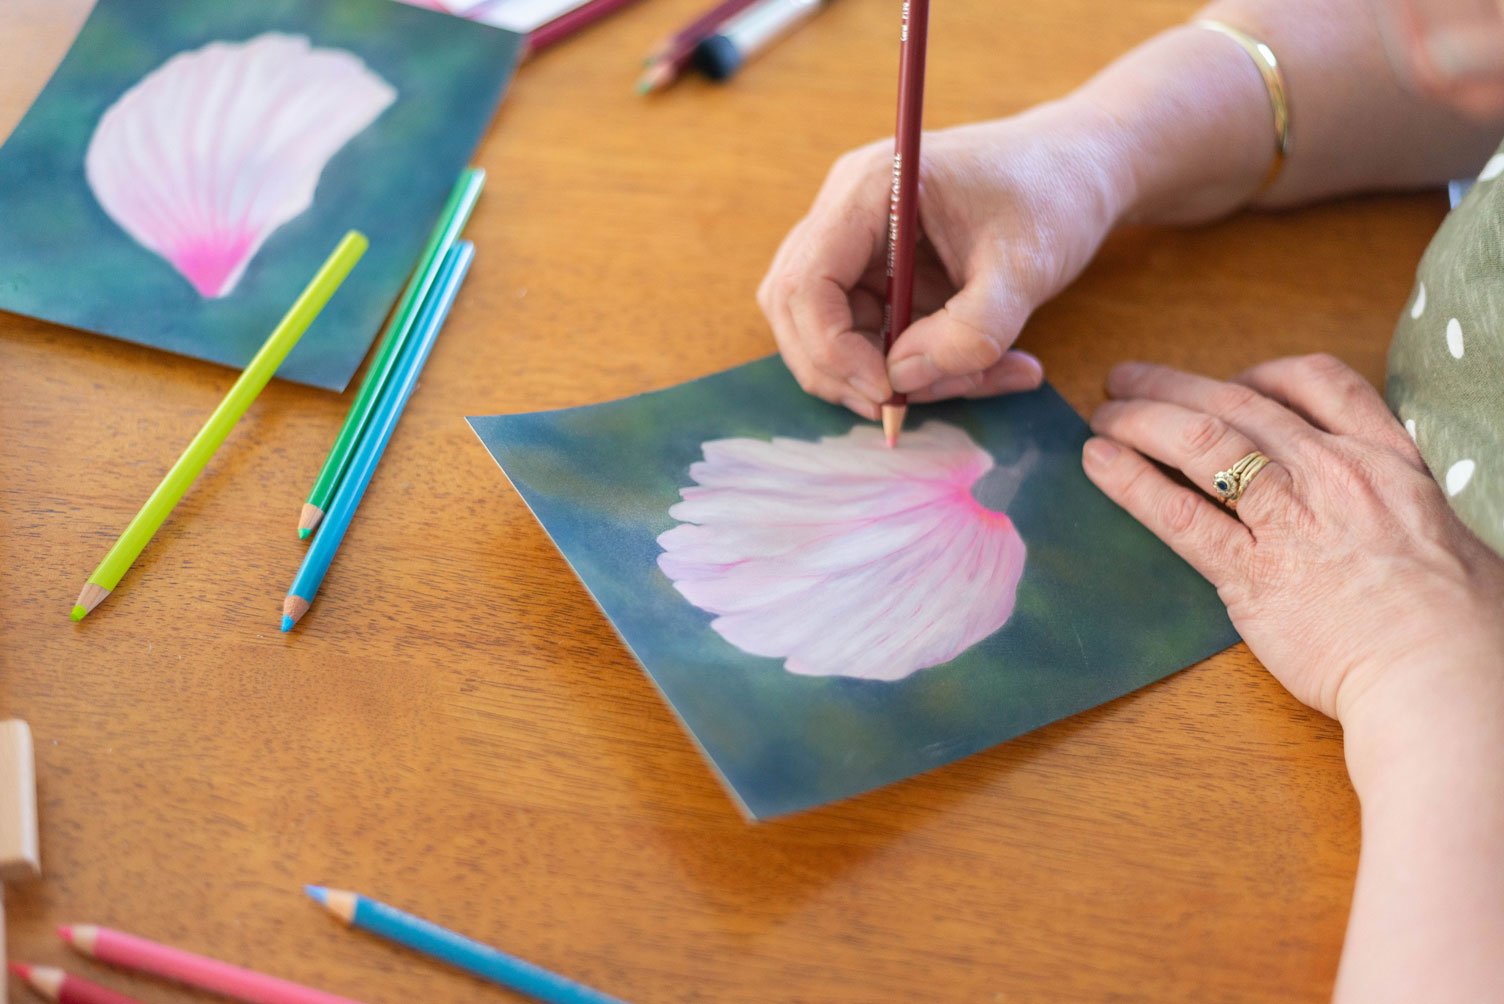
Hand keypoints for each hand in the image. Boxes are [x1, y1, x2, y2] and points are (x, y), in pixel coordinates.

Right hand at [757, 100, 1128, 418]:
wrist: (1080, 166)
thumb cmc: (1056, 196)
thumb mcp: (1026, 270)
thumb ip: (969, 334)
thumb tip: (900, 382)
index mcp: (870, 188)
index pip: (805, 282)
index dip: (831, 349)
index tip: (886, 392)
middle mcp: (846, 211)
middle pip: (797, 311)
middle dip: (847, 371)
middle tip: (908, 407)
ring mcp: (856, 242)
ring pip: (832, 334)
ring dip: (891, 376)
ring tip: (980, 376)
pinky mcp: (877, 271)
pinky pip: (872, 336)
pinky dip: (916, 368)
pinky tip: (981, 368)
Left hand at [1081, 353, 1503, 720]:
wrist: (1449, 678)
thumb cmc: (1463, 624)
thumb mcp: (1444, 532)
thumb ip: (1396, 505)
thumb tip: (1375, 512)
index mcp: (1386, 460)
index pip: (1317, 381)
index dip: (1259, 373)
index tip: (1226, 381)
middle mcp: (1333, 474)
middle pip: (1237, 403)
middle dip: (1173, 386)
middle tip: (1127, 382)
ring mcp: (1290, 520)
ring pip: (1201, 442)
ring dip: (1140, 420)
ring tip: (1102, 415)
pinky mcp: (1252, 575)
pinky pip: (1179, 514)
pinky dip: (1130, 481)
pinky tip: (1098, 463)